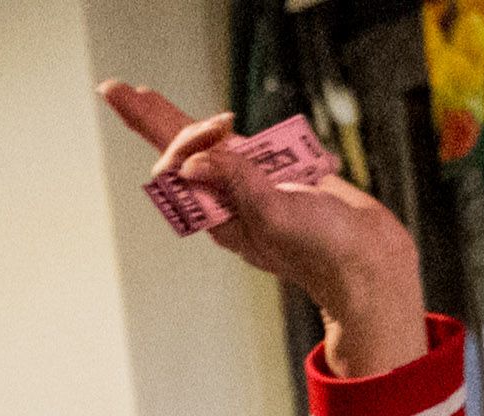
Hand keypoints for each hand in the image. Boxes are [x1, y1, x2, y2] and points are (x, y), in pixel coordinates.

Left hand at [102, 79, 427, 380]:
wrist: (366, 258)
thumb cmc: (321, 247)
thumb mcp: (274, 215)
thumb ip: (237, 183)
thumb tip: (192, 163)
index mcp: (219, 216)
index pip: (180, 172)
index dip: (189, 141)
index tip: (223, 123)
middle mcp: (229, 198)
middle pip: (182, 152)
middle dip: (152, 119)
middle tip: (117, 90)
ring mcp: (254, 186)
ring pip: (213, 146)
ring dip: (189, 122)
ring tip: (145, 98)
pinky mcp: (281, 176)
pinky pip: (253, 149)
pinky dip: (239, 135)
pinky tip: (242, 134)